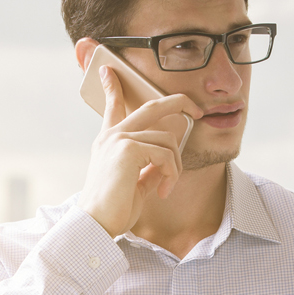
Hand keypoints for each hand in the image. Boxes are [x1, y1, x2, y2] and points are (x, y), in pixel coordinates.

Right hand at [80, 66, 202, 236]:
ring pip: (167, 140)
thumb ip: (149, 168)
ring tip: (167, 186)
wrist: (96, 223)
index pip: (113, 106)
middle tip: (197, 110)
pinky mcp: (128, 149)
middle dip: (179, 102)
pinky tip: (163, 191)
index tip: (108, 71)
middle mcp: (112, 135)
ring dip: (175, 165)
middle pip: (153, 106)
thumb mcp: (135, 184)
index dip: (112, 87)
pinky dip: (171, 173)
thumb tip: (167, 162)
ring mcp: (119, 139)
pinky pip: (165, 154)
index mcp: (110, 141)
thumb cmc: (113, 208)